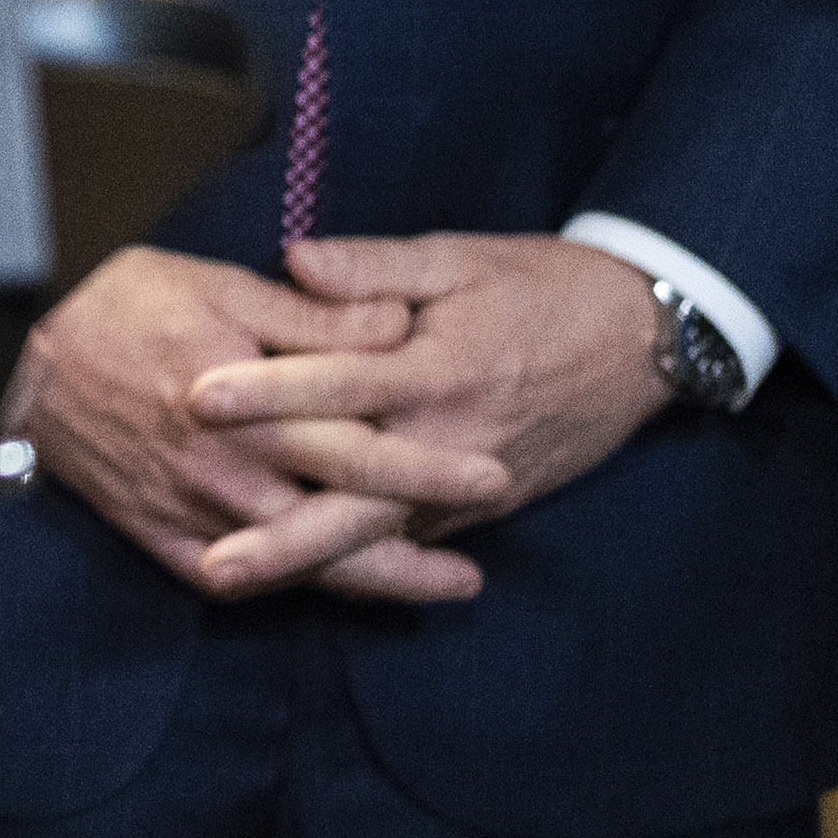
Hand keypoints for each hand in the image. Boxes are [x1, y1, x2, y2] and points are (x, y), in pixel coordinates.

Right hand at [4, 244, 495, 604]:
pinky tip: (336, 585)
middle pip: (341, 516)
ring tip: (443, 585)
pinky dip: (293, 589)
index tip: (491, 473)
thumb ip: (311, 315)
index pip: (357, 441)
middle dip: (419, 540)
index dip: (428, 463)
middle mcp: (227, 467)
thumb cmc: (120, 306)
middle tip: (481, 564)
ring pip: (300, 562)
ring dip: (375, 578)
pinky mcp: (163, 537)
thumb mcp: (219, 285)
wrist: (17, 362)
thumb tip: (395, 324)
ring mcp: (196, 511)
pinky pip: (238, 580)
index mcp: (247, 401)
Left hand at [185, 232, 670, 549]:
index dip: (267, 392)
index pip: (339, 384)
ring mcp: (468, 487)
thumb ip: (372, 266)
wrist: (641, 341)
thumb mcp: (458, 258)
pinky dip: (352, 561)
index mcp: (437, 368)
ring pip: (379, 535)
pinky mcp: (482, 509)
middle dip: (282, 535)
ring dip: (307, 563)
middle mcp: (449, 438)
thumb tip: (293, 258)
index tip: (196, 398)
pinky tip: (286, 574)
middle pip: (356, 499)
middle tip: (212, 560)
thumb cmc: (541, 287)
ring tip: (231, 580)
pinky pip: (407, 539)